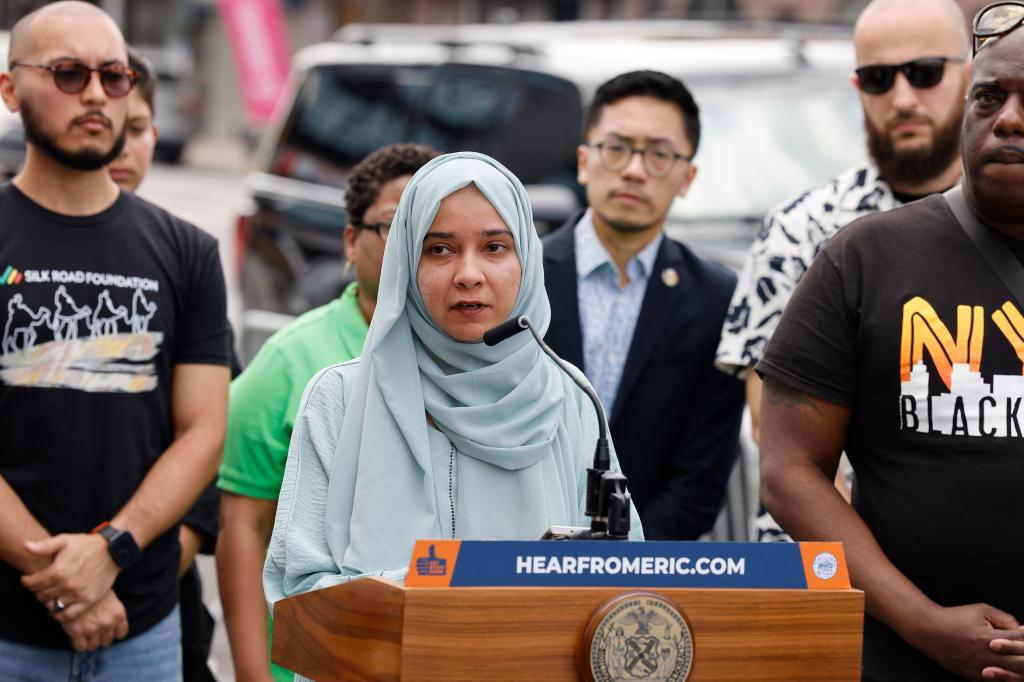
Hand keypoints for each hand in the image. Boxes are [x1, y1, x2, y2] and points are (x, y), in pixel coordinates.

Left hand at [21, 533, 119, 620]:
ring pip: (52, 605)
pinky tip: (57, 610)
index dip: (26, 581)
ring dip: (47, 601)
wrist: (112, 551)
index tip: (27, 580)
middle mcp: (66, 585)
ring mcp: (78, 594)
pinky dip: (59, 615)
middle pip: (41, 595)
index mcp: (58, 571)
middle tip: (39, 587)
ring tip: (49, 595)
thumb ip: (44, 545)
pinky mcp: (88, 600)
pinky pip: (68, 614)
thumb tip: (26, 547)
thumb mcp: (65, 540)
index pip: (32, 583)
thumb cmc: (87, 544)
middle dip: (36, 591)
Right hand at [61, 590, 128, 651]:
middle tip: (93, 632)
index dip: (113, 633)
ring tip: (84, 634)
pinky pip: (80, 647)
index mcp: (118, 614)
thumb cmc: (93, 588)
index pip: (121, 634)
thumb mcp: (110, 597)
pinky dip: (78, 644)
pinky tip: (76, 636)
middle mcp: (108, 623)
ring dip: (89, 642)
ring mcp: (93, 629)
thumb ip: (113, 611)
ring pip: (94, 646)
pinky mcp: (77, 632)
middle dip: (100, 638)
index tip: (107, 631)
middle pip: (106, 642)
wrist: (74, 584)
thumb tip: (112, 623)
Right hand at [906, 603, 1023, 680]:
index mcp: (991, 638)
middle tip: (1022, 651)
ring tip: (1015, 660)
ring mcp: (981, 669)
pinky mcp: (973, 676)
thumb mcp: (980, 610)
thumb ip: (1004, 619)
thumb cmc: (954, 617)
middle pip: (1022, 664)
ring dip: (1018, 670)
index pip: (1022, 642)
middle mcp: (988, 656)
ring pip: (1011, 677)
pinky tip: (1004, 668)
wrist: (929, 630)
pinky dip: (1004, 676)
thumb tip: (1020, 629)